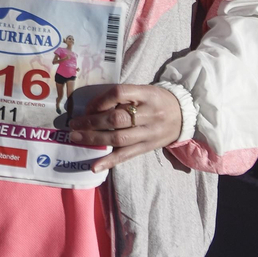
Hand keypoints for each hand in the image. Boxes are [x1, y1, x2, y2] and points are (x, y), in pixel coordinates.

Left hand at [67, 83, 182, 171]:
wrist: (185, 114)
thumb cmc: (156, 100)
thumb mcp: (142, 91)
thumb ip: (121, 97)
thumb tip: (92, 109)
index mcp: (146, 94)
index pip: (119, 93)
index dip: (100, 100)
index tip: (87, 107)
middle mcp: (149, 113)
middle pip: (117, 118)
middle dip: (91, 122)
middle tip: (73, 124)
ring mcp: (149, 133)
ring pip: (119, 138)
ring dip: (95, 139)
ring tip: (76, 137)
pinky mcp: (148, 147)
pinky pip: (127, 155)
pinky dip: (109, 161)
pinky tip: (94, 166)